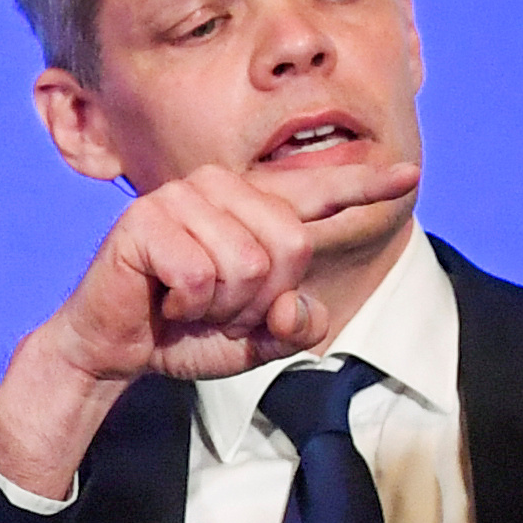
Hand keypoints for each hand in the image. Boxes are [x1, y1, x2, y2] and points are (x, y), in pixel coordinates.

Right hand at [0, 151, 423, 494]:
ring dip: (221, 307)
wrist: (113, 347)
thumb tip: (301, 309)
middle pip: (289, 246)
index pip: (316, 193)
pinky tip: (165, 299)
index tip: (410, 175)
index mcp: (250, 207)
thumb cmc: (181, 333)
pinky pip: (202, 274)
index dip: (363, 187)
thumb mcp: (253, 339)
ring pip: (248, 263)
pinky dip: (189, 305)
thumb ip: (292, 326)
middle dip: (259, 299)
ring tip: (189, 304)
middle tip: (218, 309)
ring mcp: (181, 197)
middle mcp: (218, 187)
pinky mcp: (146, 220)